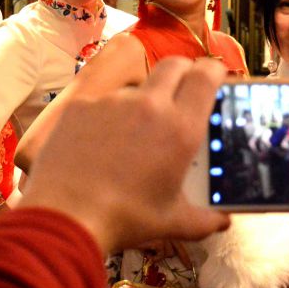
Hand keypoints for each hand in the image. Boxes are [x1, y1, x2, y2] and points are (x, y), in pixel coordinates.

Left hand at [19, 57, 230, 253]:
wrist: (66, 216)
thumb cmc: (124, 219)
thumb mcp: (172, 222)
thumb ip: (205, 220)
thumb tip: (223, 222)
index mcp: (180, 128)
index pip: (206, 75)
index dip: (214, 70)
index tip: (215, 76)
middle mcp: (149, 105)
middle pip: (174, 65)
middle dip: (183, 72)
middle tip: (183, 91)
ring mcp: (112, 101)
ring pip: (136, 87)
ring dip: (144, 100)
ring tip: (135, 132)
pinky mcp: (81, 105)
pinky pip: (103, 101)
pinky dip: (108, 114)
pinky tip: (101, 141)